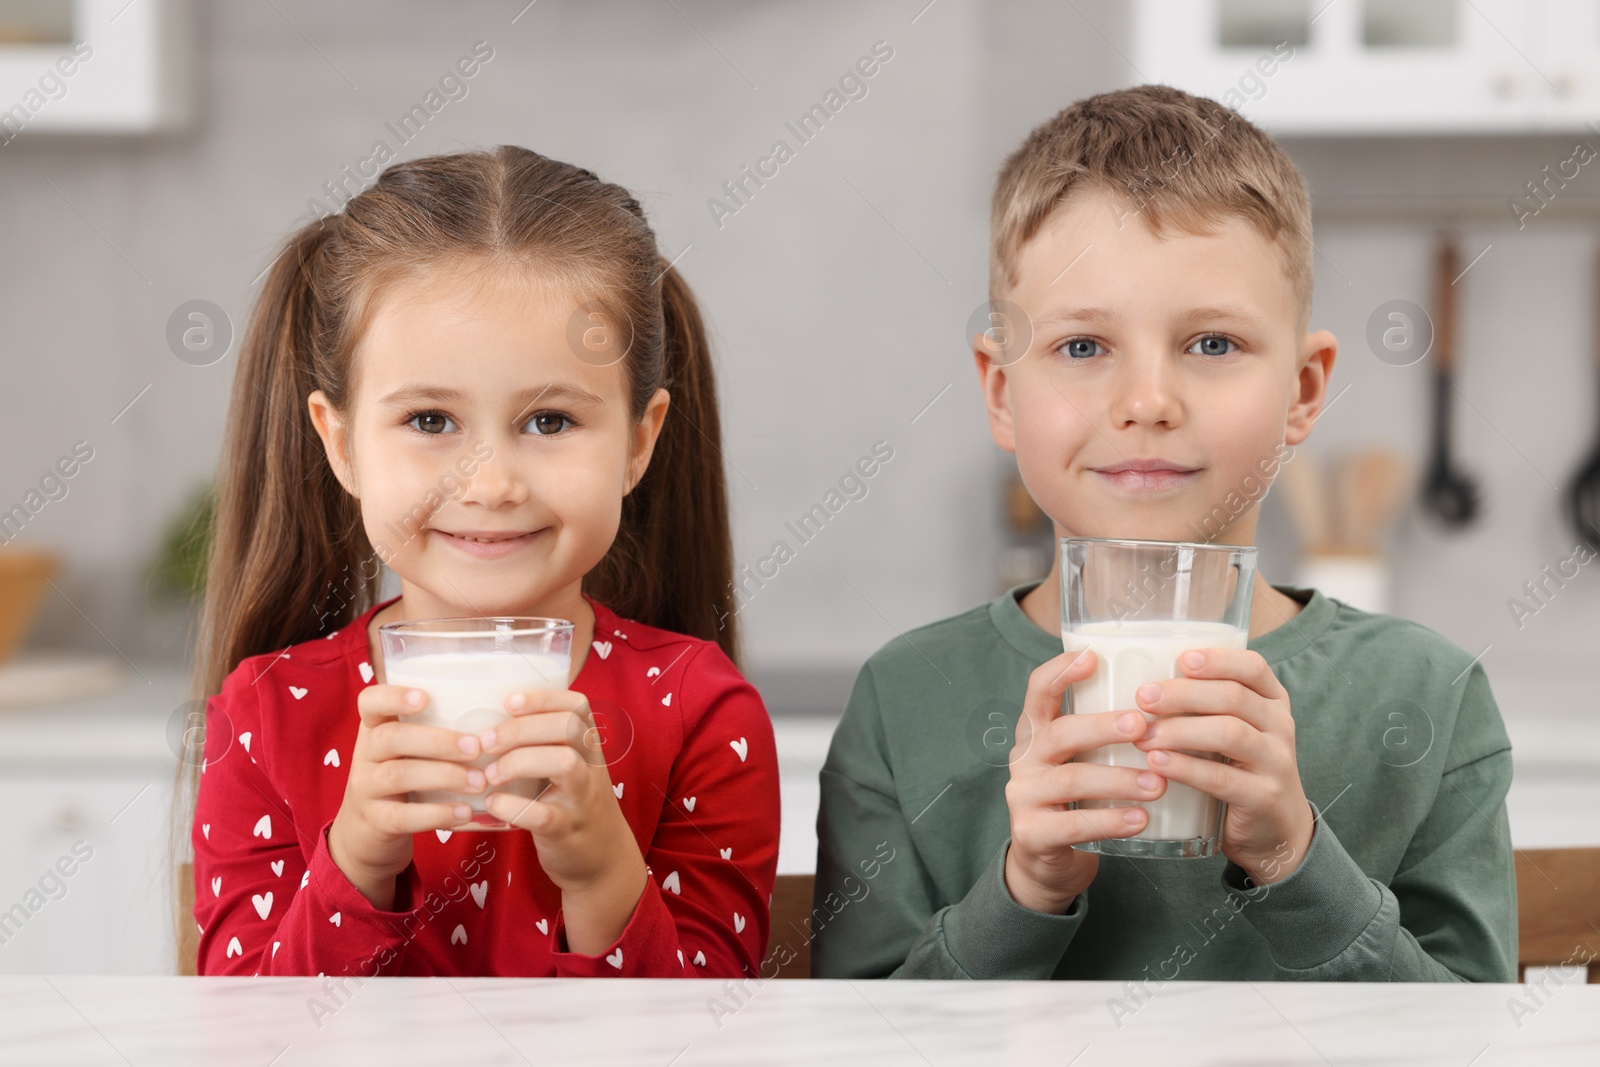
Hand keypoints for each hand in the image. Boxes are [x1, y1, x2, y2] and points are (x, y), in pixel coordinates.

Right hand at [328, 684, 485, 908]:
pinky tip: (465, 812)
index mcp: (374, 728)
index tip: (425, 697)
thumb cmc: (404, 774)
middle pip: (391, 738)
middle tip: (476, 748)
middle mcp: (365, 754)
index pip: (370, 701)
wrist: (369, 830)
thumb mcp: (409, 748)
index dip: (393, 696)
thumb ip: (438, 727)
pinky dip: (438, 814)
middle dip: (438, 741)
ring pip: (399, 775)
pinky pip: (404, 816)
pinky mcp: (375, 821)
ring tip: (480, 782)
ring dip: (444, 776)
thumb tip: (501, 711)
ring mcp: (366, 788)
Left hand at [479, 690, 646, 952]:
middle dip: (521, 729)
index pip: (577, 706)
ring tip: (490, 775)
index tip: (508, 702)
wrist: (603, 860)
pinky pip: (543, 814)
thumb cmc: (572, 805)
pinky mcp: (567, 830)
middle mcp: (591, 767)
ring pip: (564, 763)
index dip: (543, 698)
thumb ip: (547, 744)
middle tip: (486, 742)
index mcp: (588, 746)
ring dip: (519, 762)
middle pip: (568, 728)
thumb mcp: (572, 768)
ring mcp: (582, 799)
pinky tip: (492, 805)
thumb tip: (491, 716)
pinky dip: (512, 806)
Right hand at [1003, 648, 1166, 913]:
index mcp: (1036, 731)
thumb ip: (1105, 732)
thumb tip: (1169, 694)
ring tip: (1157, 783)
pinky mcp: (1031, 834)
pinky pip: (1072, 825)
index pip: (1039, 690)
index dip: (1061, 672)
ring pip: (1070, 780)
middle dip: (1102, 727)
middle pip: (1060, 733)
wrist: (1047, 859)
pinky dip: (1109, 821)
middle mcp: (1024, 758)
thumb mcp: (1081, 759)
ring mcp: (1023, 796)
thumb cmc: (1078, 798)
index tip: (1094, 658)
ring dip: (1118, 779)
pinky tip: (1140, 820)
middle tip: (1143, 725)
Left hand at [1131, 647, 1313, 883]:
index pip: (1253, 667)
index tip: (1182, 659)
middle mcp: (1280, 726)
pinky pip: (1221, 778)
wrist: (1276, 829)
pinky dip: (1186, 768)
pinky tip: (1157, 763)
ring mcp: (1276, 762)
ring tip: (1143, 735)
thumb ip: (1205, 707)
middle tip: (1143, 697)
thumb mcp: (1234, 730)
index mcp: (1272, 701)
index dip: (1218, 659)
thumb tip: (1143, 682)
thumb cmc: (1239, 769)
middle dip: (1184, 694)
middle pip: (1233, 697)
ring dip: (1179, 731)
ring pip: (1229, 733)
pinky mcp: (1263, 797)